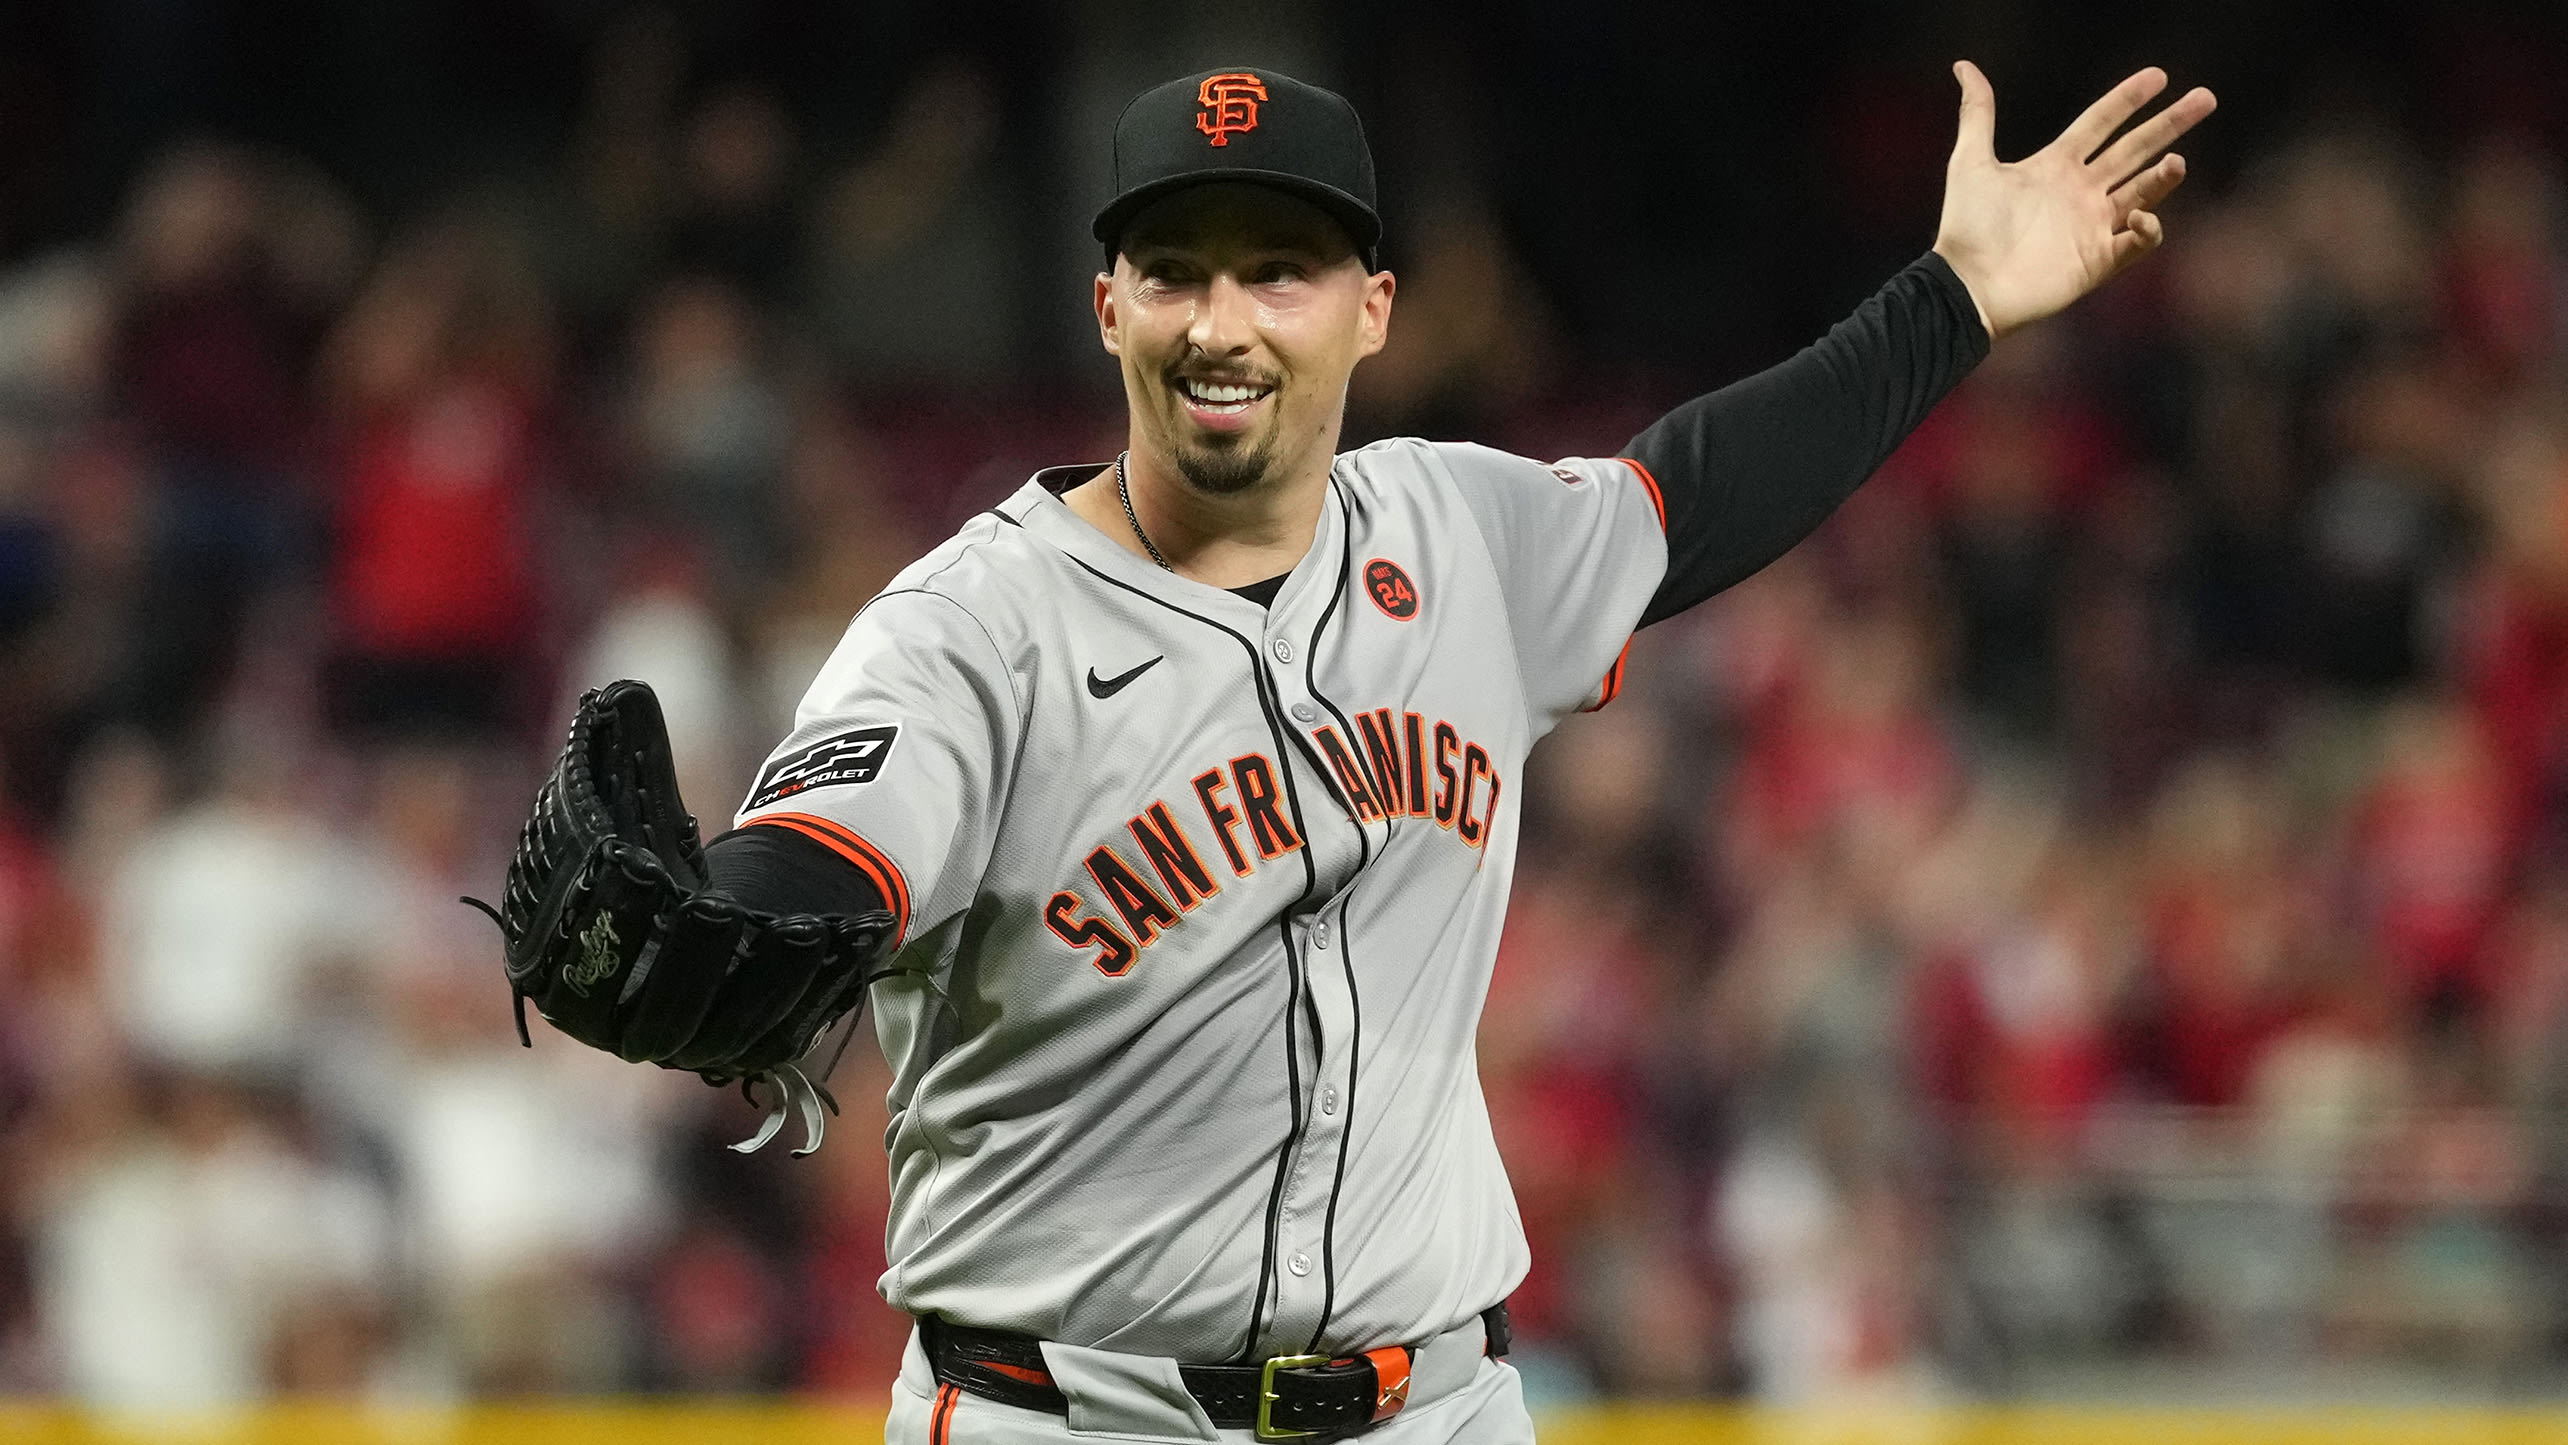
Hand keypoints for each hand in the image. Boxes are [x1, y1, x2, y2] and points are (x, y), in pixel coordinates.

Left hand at [1932, 61, 2215, 340]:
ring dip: (2164, 176)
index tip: (2159, 76)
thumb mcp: (1970, 162)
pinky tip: (2139, 216)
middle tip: (2205, 98)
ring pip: (2143, 191)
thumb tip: (1963, 66)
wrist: (1966, 286)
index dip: (2128, 99)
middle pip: (2135, 149)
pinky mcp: (2098, 261)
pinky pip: (2136, 242)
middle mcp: (2080, 192)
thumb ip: (1978, 114)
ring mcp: (2092, 226)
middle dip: (2170, 125)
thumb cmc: (1966, 227)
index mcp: (2055, 165)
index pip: (2101, 123)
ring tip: (2175, 161)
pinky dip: (2147, 228)